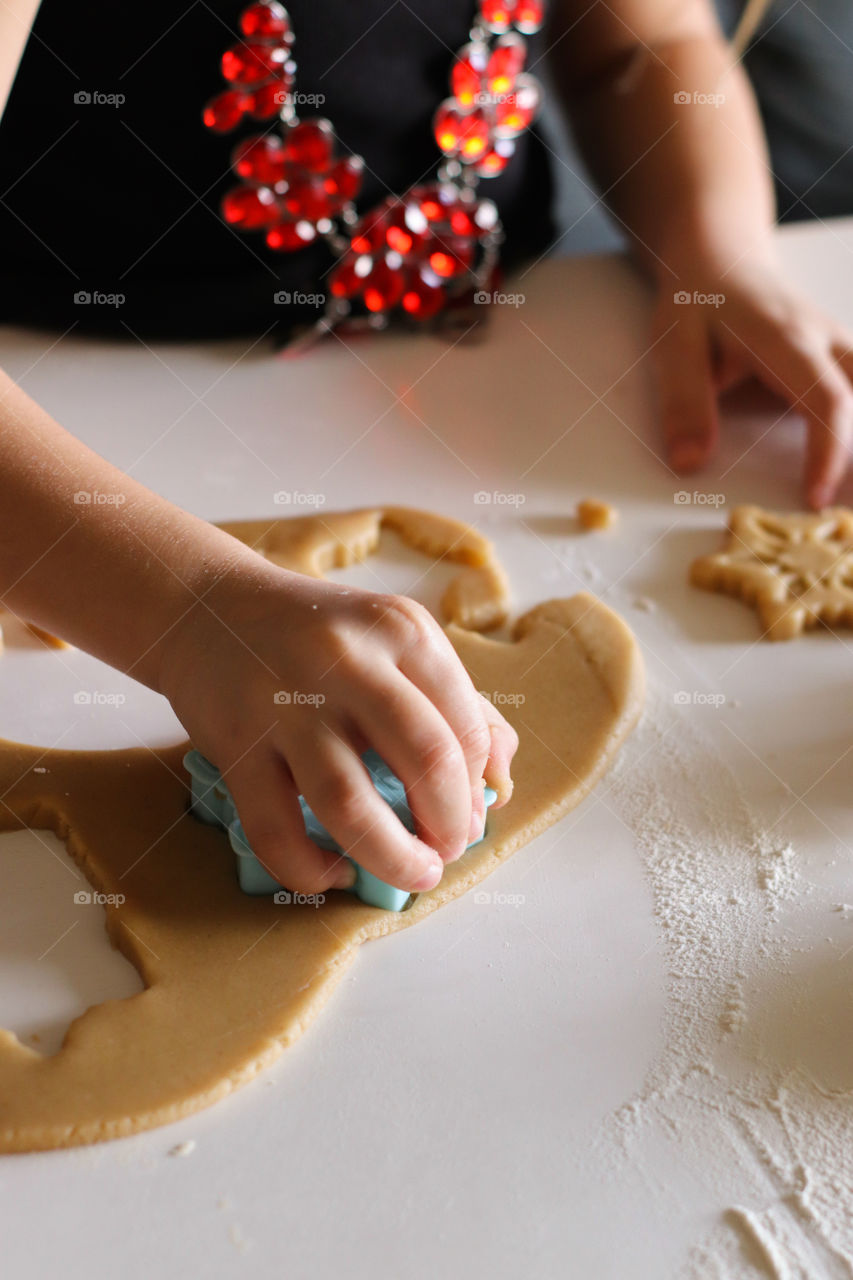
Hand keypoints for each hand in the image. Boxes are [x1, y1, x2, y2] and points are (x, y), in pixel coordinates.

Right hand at [159, 555, 517, 895]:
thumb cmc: (319, 637)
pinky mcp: (235, 745)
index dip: (477, 786)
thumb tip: (500, 782)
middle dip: (451, 824)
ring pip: (351, 804)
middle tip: (449, 849)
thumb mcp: (395, 643)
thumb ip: (456, 702)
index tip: (470, 814)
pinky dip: (311, 869)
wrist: (208, 611)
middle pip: (426, 759)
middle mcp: (348, 660)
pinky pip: (276, 831)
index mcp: (402, 631)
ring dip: (395, 857)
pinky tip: (334, 872)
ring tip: (414, 874)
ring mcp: (286, 704)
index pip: (465, 725)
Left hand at [651, 258, 852, 507]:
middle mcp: (830, 344)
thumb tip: (690, 463)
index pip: (827, 402)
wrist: (724, 261)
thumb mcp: (674, 345)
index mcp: (790, 340)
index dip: (828, 453)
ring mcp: (844, 351)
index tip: (815, 499)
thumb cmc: (698, 304)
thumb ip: (684, 402)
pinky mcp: (846, 362)